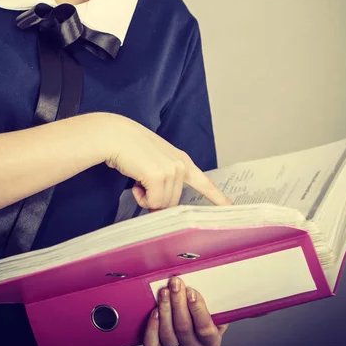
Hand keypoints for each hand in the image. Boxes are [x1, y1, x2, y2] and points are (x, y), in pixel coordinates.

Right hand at [100, 113, 230, 210]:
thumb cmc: (129, 148)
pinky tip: (135, 181)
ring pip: (162, 204)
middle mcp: (181, 165)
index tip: (231, 207)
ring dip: (146, 197)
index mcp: (181, 160)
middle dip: (155, 199)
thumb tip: (160, 209)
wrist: (114, 135)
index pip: (204, 182)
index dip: (217, 197)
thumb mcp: (153, 163)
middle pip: (173, 202)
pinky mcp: (160, 176)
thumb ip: (163, 183)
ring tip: (137, 177)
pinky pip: (152, 202)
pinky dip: (141, 198)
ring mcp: (172, 170)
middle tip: (141, 183)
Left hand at [143, 276, 228, 345]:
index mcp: (210, 342)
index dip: (197, 309)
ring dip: (165, 309)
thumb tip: (212, 286)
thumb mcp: (217, 321)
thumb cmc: (205, 327)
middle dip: (178, 302)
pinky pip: (154, 343)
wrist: (195, 345)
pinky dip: (153, 327)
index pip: (204, 327)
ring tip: (164, 292)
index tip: (191, 291)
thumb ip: (215, 309)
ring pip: (168, 334)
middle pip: (184, 327)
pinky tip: (155, 311)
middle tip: (175, 284)